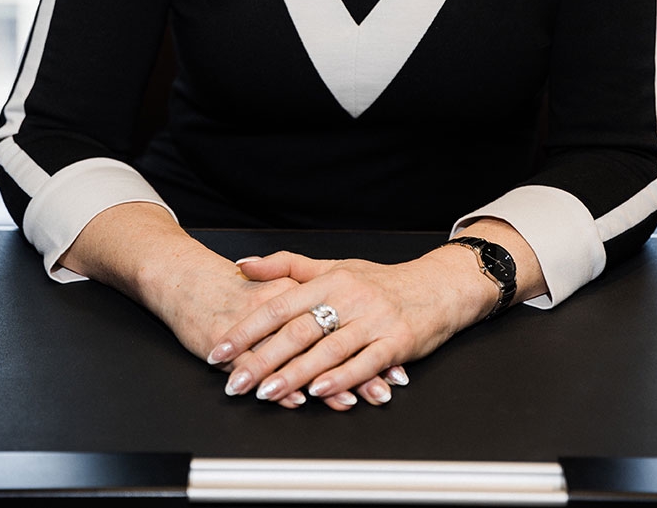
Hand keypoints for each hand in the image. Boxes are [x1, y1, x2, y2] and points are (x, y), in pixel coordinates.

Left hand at [205, 247, 495, 408]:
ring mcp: (373, 319)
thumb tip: (243, 264)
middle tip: (234, 381)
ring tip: (267, 392)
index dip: (246, 329)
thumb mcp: (333, 266)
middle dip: (262, 358)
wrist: (436, 286)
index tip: (219, 350)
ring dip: (295, 374)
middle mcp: (349, 297)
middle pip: (298, 330)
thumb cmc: (379, 281)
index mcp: (328, 279)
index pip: (278, 305)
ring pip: (327, 349)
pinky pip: (365, 362)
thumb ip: (286, 267)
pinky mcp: (396, 340)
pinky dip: (342, 378)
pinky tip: (320, 391)